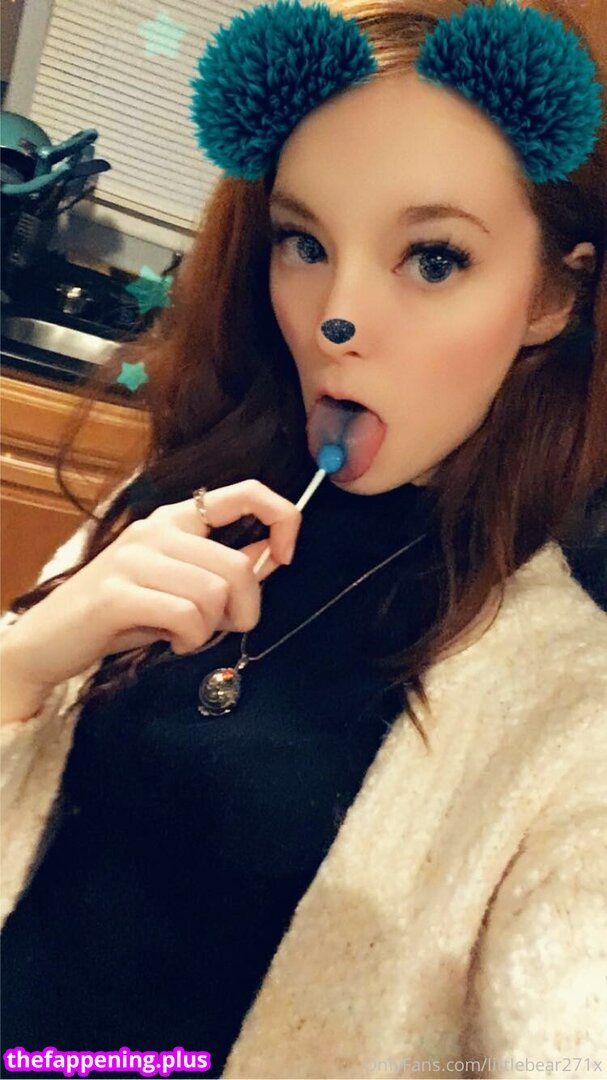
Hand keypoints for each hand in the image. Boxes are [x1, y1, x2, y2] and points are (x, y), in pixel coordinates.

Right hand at [5, 480, 301, 687]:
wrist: (49, 640)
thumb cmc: (122, 613)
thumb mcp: (179, 583)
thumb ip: (222, 566)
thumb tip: (271, 552)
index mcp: (175, 518)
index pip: (246, 492)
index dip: (282, 518)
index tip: (285, 555)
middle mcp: (156, 528)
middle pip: (238, 567)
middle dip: (244, 611)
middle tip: (219, 627)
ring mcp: (134, 558)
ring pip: (215, 594)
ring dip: (210, 630)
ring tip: (184, 633)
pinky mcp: (117, 592)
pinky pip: (187, 616)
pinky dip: (188, 640)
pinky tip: (169, 641)